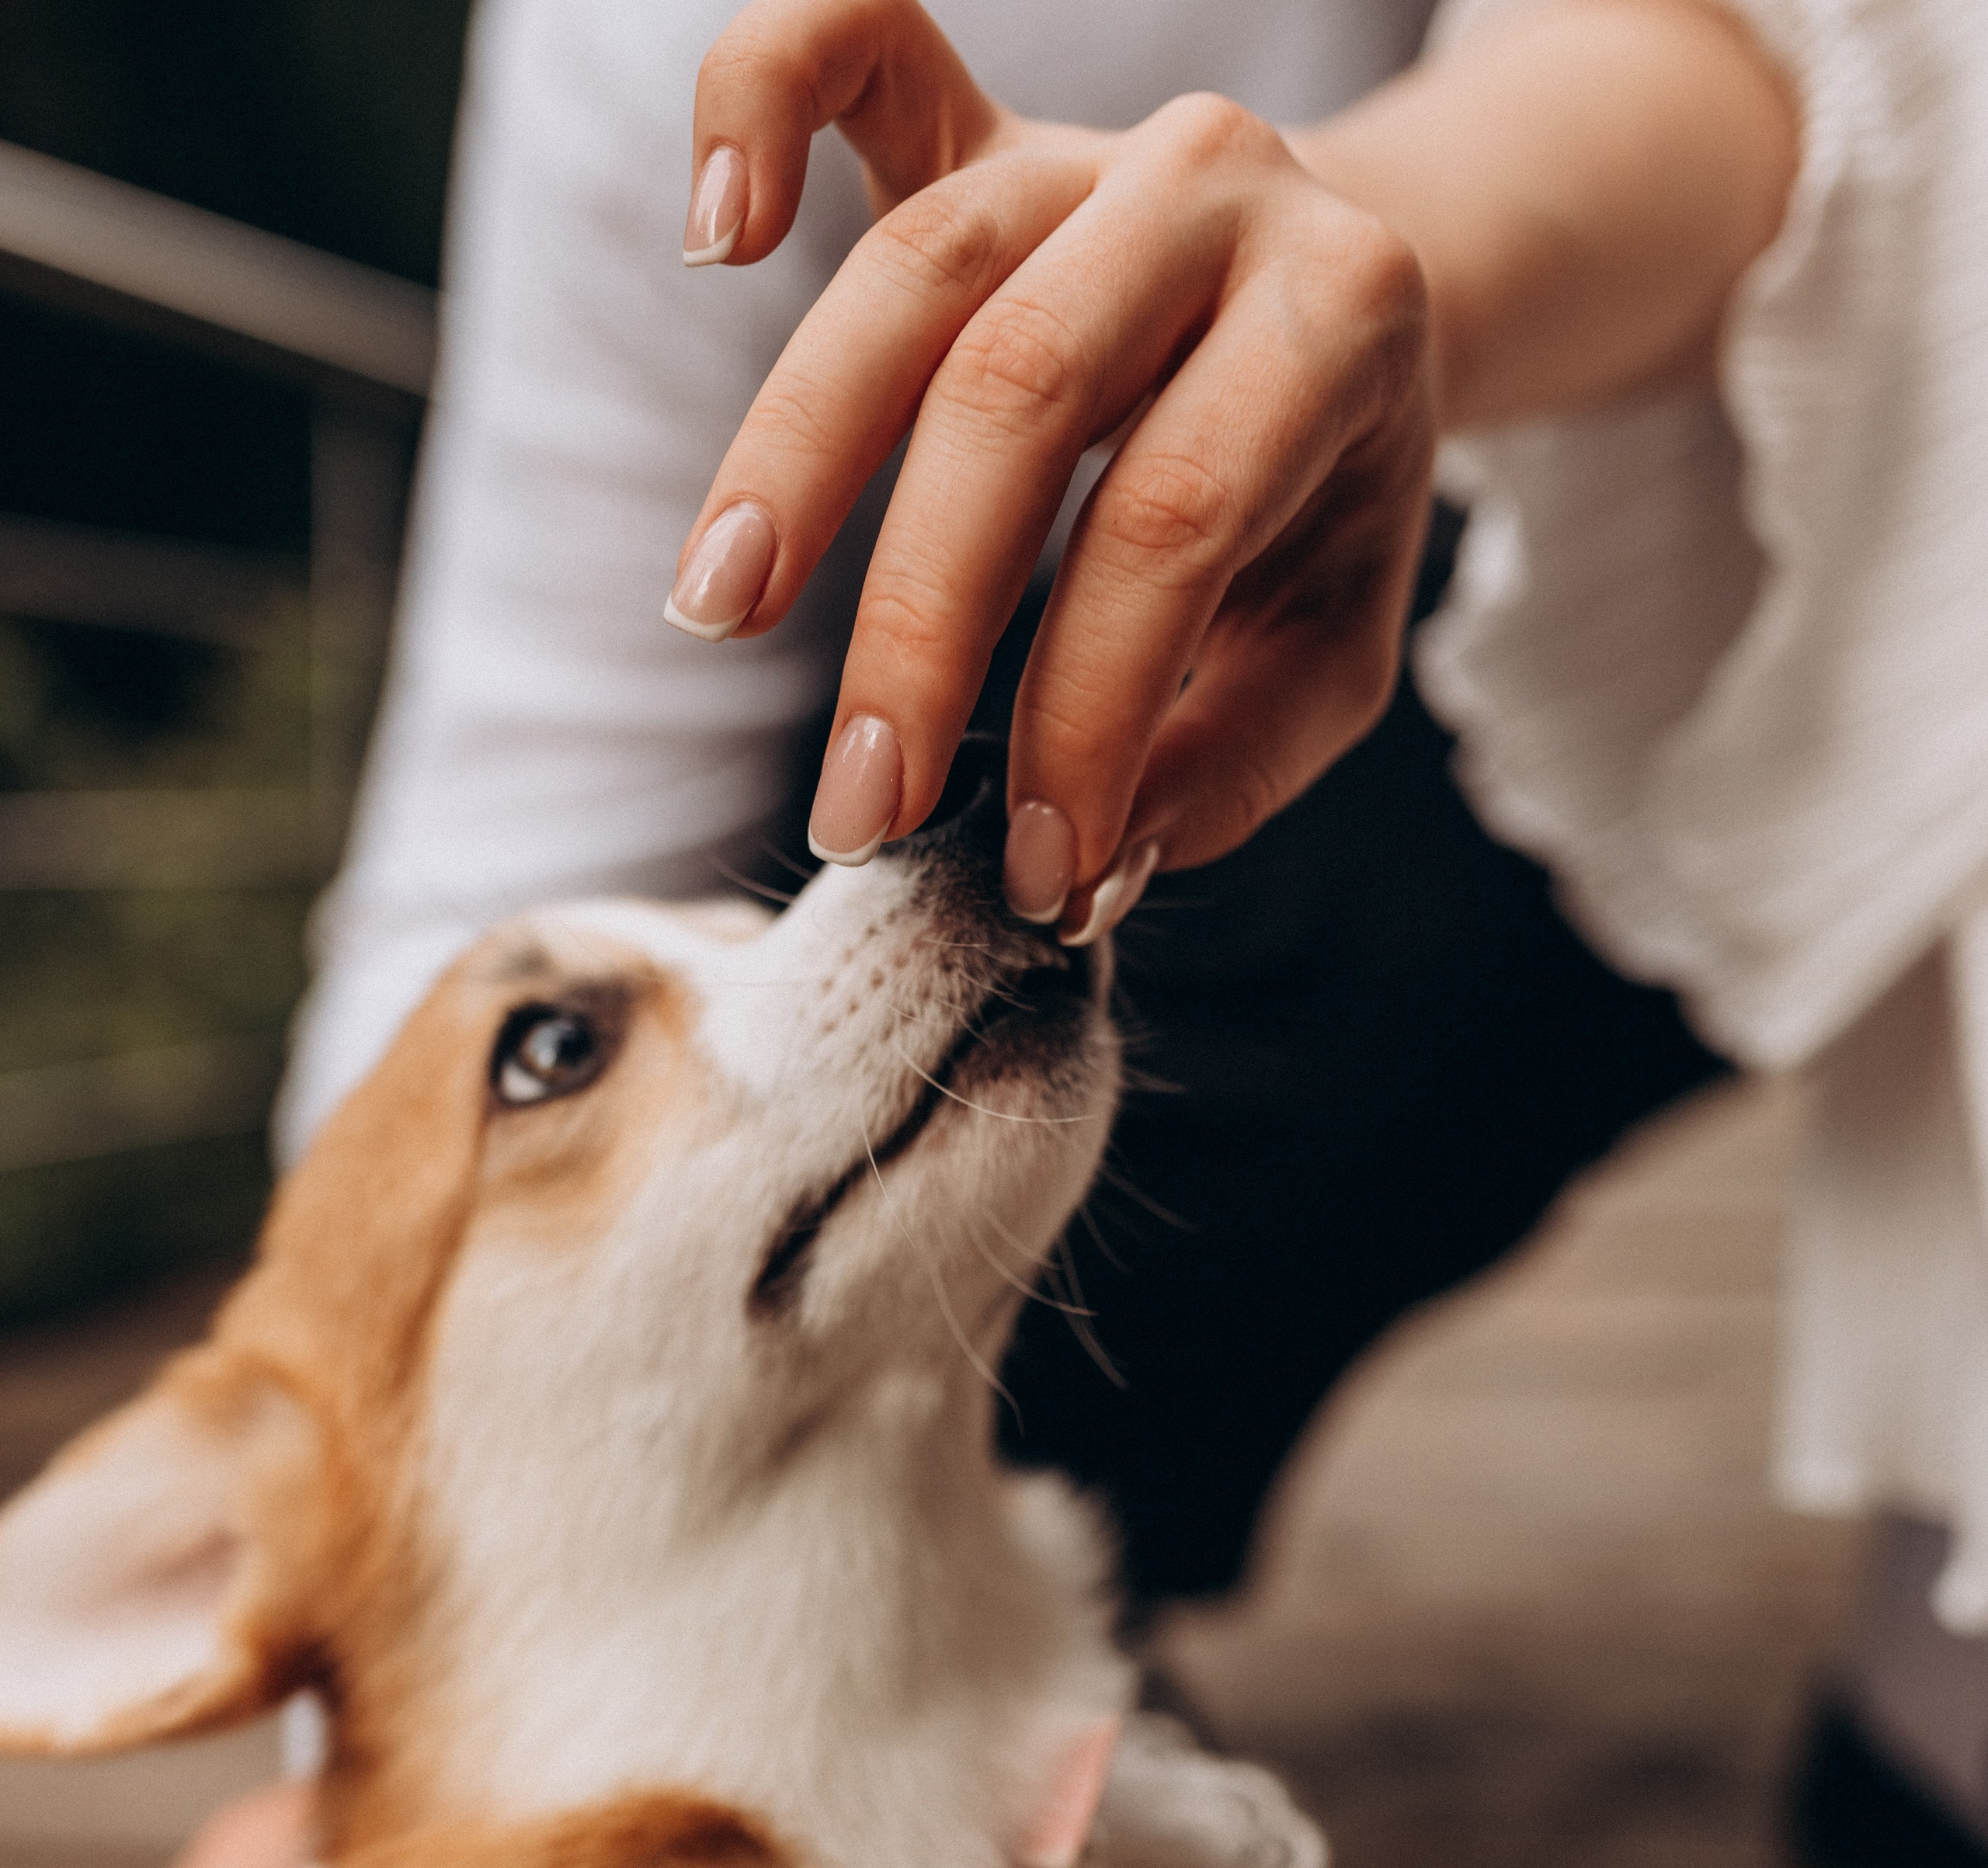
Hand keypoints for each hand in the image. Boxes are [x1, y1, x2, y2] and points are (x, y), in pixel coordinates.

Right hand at [670, 0, 1435, 937]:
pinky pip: (850, 44)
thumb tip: (1086, 863)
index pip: (1174, 527)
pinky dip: (758, 98)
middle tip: (855, 809)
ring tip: (717, 611)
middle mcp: (1207, 196)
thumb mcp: (1326, 651)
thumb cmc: (1315, 503)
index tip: (1032, 870)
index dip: (1087, 712)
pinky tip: (715, 228)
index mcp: (1334, 317)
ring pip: (910, 272)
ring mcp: (1078, 144)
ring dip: (794, 452)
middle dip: (919, 624)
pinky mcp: (970, 121)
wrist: (1345, 309)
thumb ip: (1224, 763)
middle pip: (1022, 393)